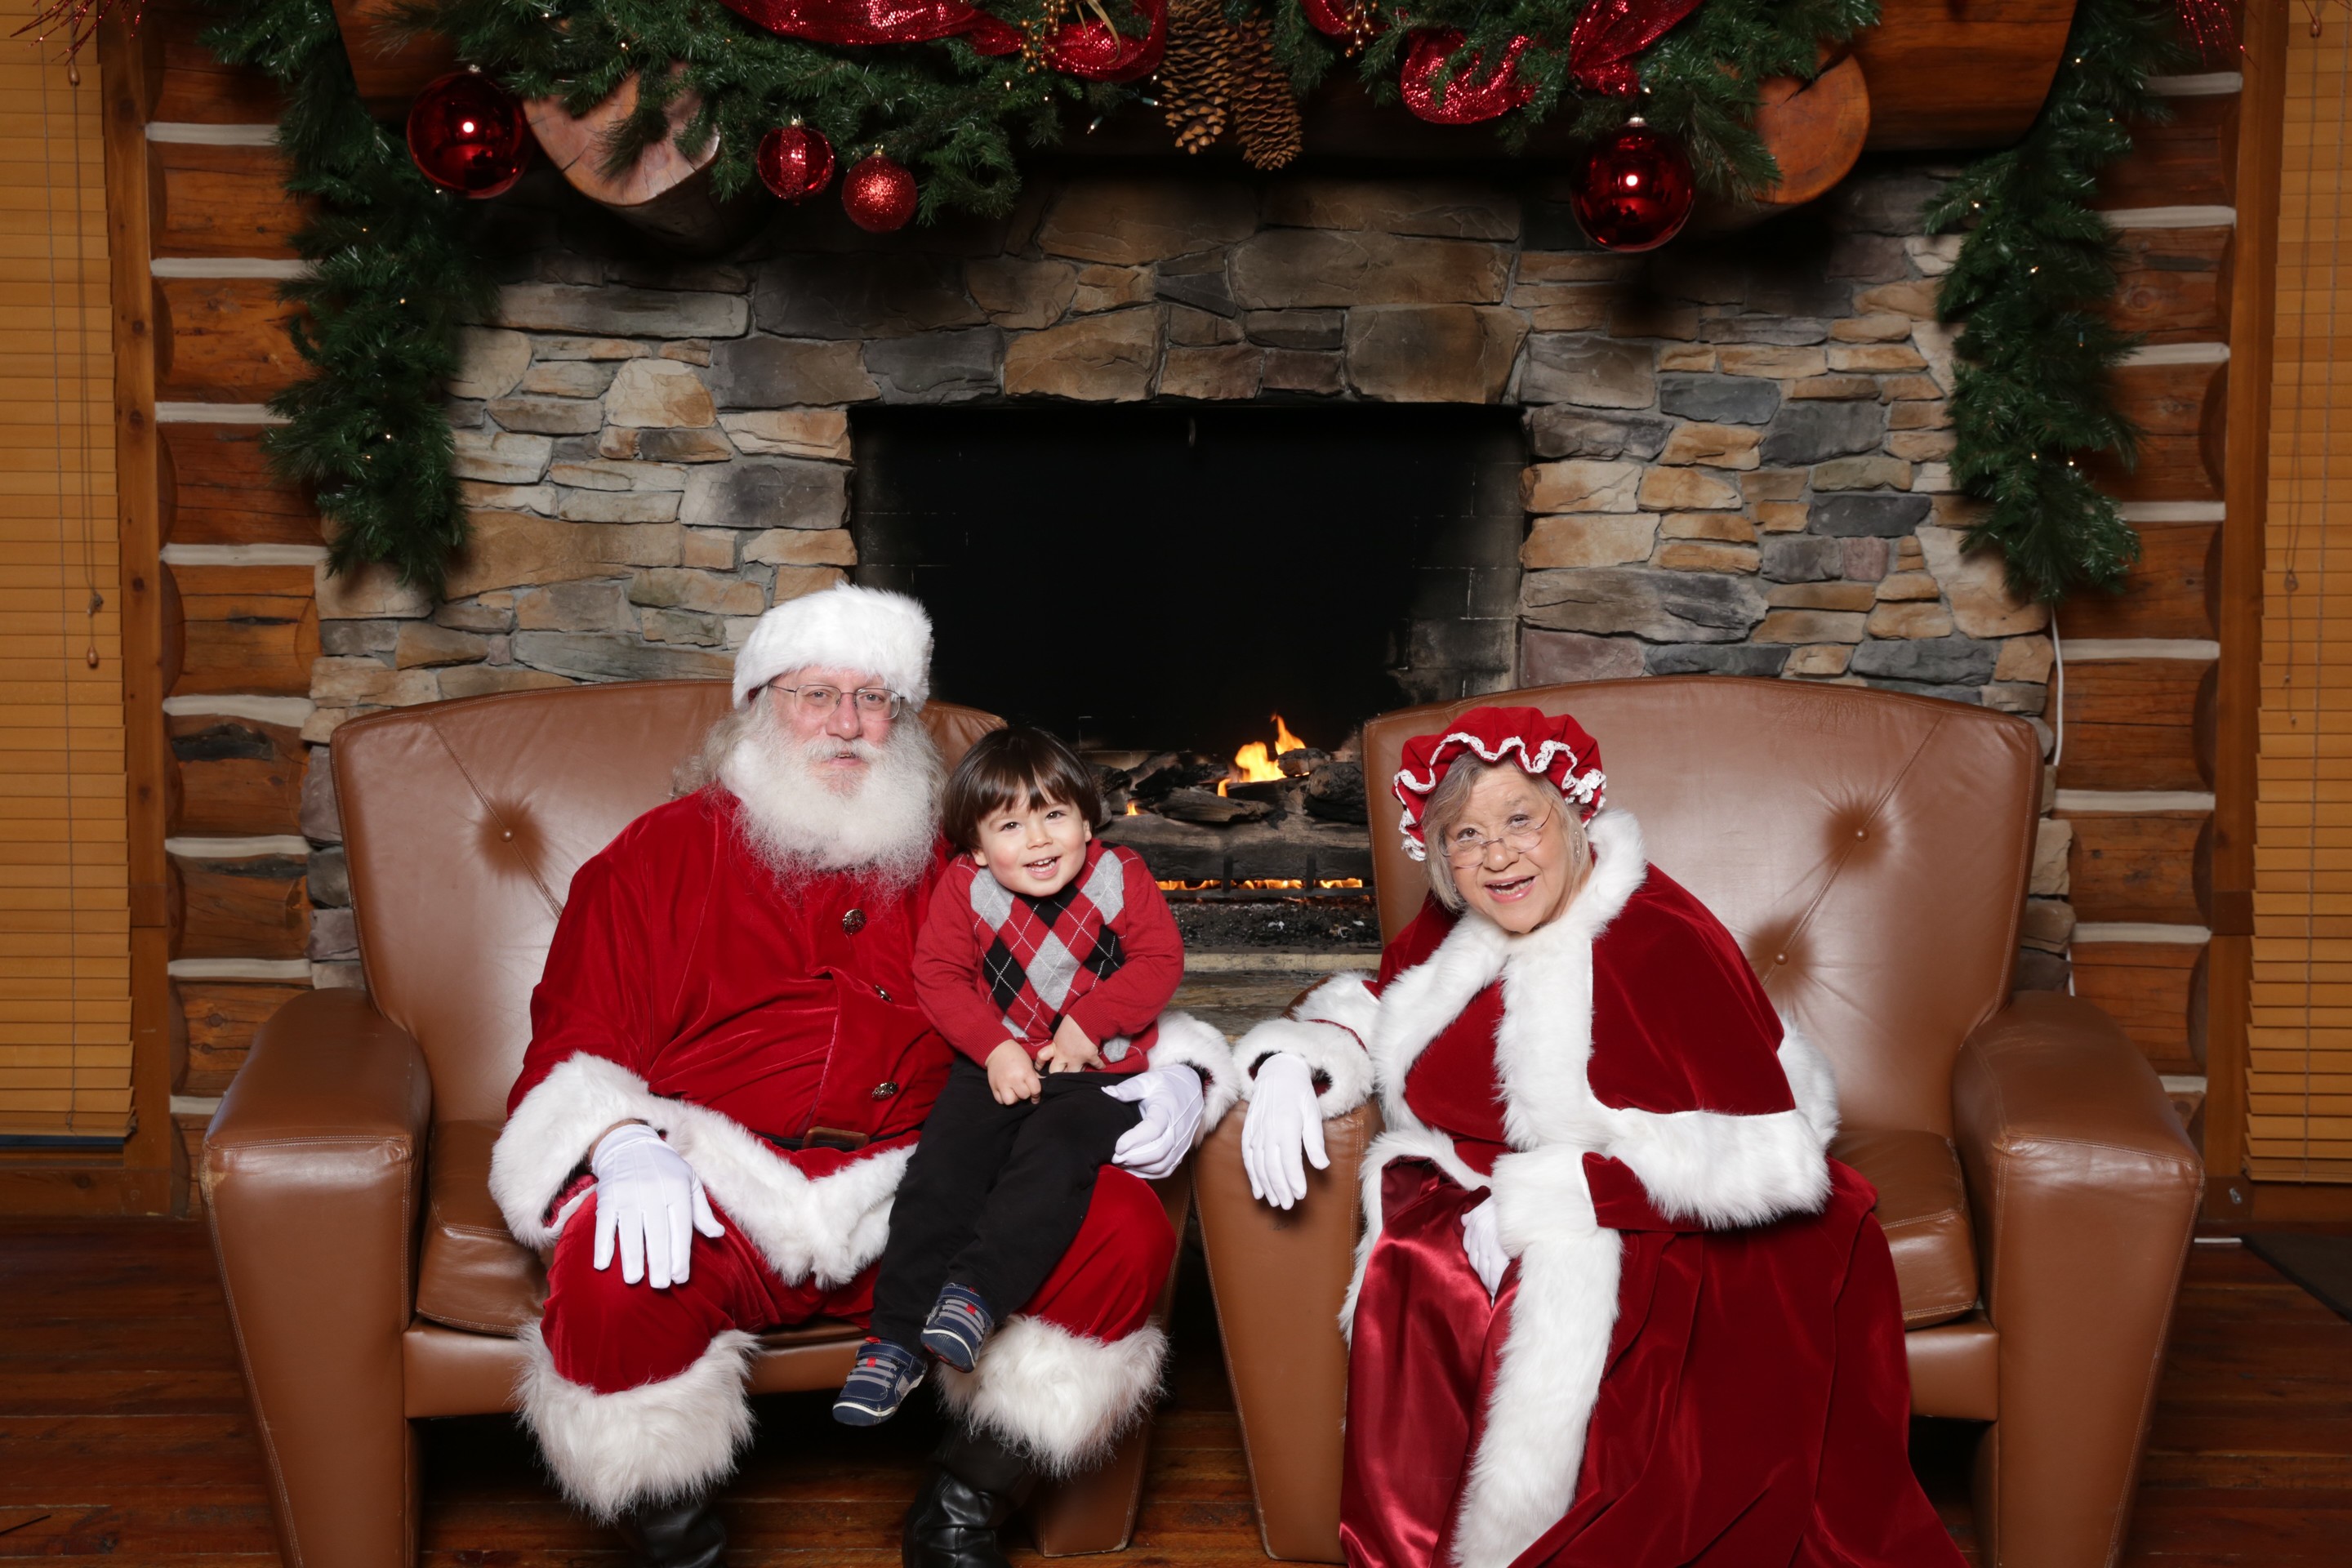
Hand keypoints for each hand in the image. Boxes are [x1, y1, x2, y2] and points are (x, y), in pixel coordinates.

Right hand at [590, 1123, 723, 1288]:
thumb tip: (718, 1234)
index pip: (680, 1227)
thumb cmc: (665, 1168)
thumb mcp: (690, 1182)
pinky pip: (604, 1224)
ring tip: (634, 1280)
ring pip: (629, 1231)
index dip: (680, 1255)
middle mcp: (653, 1191)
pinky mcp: (607, 1197)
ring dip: (631, 1257)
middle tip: (661, 1285)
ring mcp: (628, 1194)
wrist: (629, 1145)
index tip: (680, 1278)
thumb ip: (701, 1211)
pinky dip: (602, 1245)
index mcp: (677, 1189)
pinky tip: (603, 1265)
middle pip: (656, 1232)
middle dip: (659, 1261)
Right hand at [986, 1041, 1041, 1105]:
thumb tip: (1039, 1089)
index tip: (1036, 1096)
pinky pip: (1000, 1100)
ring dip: (1014, 1098)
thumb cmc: (1016, 1055)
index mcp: (1025, 1072)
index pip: (1035, 1090)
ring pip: (1011, 1101)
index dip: (1037, 1095)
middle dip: (1025, 1094)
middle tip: (1023, 1089)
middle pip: (1024, 1096)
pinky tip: (1006, 1092)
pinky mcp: (993, 1087)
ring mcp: (1002, 1084)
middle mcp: (1013, 1079)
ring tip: (1014, 1092)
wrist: (998, 1050)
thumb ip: (1034, 1077)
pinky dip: (1004, 1098)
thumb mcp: (1029, 1063)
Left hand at [1036, 1016, 1101, 1073]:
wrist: (1086, 1017)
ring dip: (1077, 1073)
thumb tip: (1059, 1048)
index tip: (1039, 1069)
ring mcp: (1077, 1058)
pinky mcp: (1090, 1057)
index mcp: (1056, 1047)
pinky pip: (1096, 1065)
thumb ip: (1058, 1044)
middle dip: (1057, 1075)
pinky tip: (1102, 1067)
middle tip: (1060, 1075)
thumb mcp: (1060, 1033)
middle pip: (1056, 1072)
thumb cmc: (1073, 1021)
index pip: (1041, 1057)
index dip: (1039, 1064)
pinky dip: (1100, 1066)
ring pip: (1074, 1074)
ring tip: (1079, 1073)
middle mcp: (1064, 1055)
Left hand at [1105, 1062, 1204, 1179]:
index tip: (1117, 1146)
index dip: (1134, 1140)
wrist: (1191, 1091)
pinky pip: (1166, 1170)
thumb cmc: (1166, 1085)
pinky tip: (1133, 1169)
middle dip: (1134, 1158)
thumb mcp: (1147, 1080)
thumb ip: (1128, 1088)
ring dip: (1140, 1167)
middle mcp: (1178, 1128)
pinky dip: (1149, 1173)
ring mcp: (1181, 1143)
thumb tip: (1108, 1092)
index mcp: (1168, 1109)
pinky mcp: (1181, 1152)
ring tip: (1121, 1163)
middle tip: (1114, 1158)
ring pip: (1162, 1164)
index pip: (1153, 1129)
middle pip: (1158, 1151)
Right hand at [1241, 1052, 1327, 1210]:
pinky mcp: (1248, 1133)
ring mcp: (1255, 1132)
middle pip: (1272, 1166)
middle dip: (1281, 1188)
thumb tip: (1322, 1165)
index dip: (1294, 1179)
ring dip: (1267, 1186)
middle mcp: (1268, 1130)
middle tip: (1289, 1205)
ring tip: (1276, 1202)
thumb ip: (1315, 1141)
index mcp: (1286, 1125)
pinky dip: (1252, 1176)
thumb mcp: (1313, 1113)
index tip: (1301, 1195)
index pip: (1289, 1159)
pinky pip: (1248, 1158)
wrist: (1276, 1073)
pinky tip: (1259, 1191)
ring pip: (1258, 1165)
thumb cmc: (1299, 1094)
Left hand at [1461, 1196, 1508, 1299]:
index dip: (1476, 1262)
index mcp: (1476, 1220)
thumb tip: (1464, 1220)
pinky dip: (1494, 1282)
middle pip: (1475, 1259)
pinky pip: (1495, 1269)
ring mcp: (1489, 1238)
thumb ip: (1476, 1213)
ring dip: (1487, 1281)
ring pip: (1483, 1266)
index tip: (1482, 1272)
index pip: (1470, 1247)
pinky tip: (1496, 1291)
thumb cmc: (1514, 1201)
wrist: (1531, 1197)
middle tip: (1488, 1288)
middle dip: (1481, 1275)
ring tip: (1492, 1292)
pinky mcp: (1500, 1247)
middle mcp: (1479, 1229)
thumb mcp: (1491, 1203)